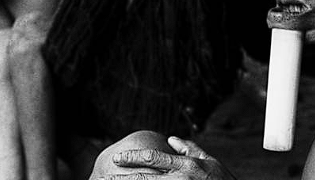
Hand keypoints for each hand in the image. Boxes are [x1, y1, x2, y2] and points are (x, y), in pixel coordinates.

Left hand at [98, 136, 236, 179]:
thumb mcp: (210, 162)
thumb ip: (190, 149)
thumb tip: (171, 139)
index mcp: (186, 166)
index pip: (153, 158)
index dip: (132, 158)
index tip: (116, 159)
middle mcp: (181, 179)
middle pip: (144, 178)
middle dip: (122, 179)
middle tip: (104, 177)